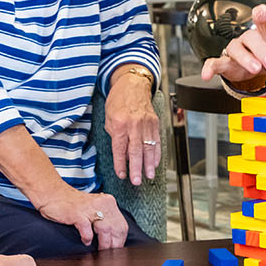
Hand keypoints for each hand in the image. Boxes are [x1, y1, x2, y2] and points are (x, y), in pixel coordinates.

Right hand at [33, 188, 127, 248]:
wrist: (52, 193)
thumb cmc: (72, 204)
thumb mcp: (94, 208)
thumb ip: (103, 219)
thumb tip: (112, 239)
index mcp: (108, 202)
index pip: (121, 225)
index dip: (120, 241)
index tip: (117, 250)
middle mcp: (102, 203)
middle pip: (116, 229)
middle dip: (114, 245)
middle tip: (110, 256)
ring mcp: (89, 208)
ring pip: (105, 230)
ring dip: (104, 244)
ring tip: (100, 252)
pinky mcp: (76, 213)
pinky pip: (87, 229)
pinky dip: (87, 238)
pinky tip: (86, 241)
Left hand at [104, 67, 160, 184]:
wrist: (133, 83)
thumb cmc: (118, 100)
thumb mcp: (108, 117)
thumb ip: (114, 135)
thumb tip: (121, 152)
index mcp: (119, 124)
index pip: (120, 148)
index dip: (121, 164)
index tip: (122, 175)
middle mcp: (134, 124)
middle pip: (136, 150)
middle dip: (136, 168)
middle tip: (137, 181)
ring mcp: (146, 123)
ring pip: (149, 147)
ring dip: (149, 164)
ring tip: (149, 176)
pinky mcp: (155, 122)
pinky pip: (156, 141)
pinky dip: (156, 153)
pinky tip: (155, 163)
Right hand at [200, 5, 265, 86]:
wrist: (257, 64)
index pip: (264, 22)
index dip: (262, 16)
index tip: (261, 11)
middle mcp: (249, 39)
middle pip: (252, 38)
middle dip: (261, 50)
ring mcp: (235, 50)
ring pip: (235, 50)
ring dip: (245, 60)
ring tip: (255, 69)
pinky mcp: (224, 62)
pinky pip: (214, 62)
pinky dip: (210, 68)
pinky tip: (207, 75)